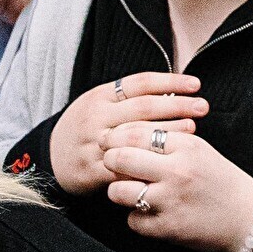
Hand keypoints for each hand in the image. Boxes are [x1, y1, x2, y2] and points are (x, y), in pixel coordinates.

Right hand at [50, 73, 204, 194]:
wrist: (49, 159)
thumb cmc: (84, 129)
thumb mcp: (98, 105)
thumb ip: (127, 98)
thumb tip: (171, 88)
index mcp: (100, 96)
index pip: (140, 83)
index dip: (170, 82)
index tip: (196, 84)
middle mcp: (97, 117)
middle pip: (143, 107)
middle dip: (177, 104)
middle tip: (203, 105)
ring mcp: (94, 143)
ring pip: (136, 136)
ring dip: (168, 131)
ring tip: (193, 127)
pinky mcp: (93, 170)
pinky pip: (124, 167)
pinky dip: (148, 162)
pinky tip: (168, 160)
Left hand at [100, 122, 252, 251]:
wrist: (247, 218)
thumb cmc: (219, 181)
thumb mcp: (198, 150)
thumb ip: (165, 140)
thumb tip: (123, 135)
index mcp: (186, 146)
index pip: (135, 133)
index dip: (114, 136)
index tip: (108, 140)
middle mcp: (177, 171)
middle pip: (120, 158)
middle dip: (109, 160)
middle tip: (110, 163)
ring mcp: (170, 201)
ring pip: (118, 191)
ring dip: (117, 190)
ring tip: (128, 190)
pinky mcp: (167, 228)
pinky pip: (132, 220)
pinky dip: (136, 217)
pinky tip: (149, 212)